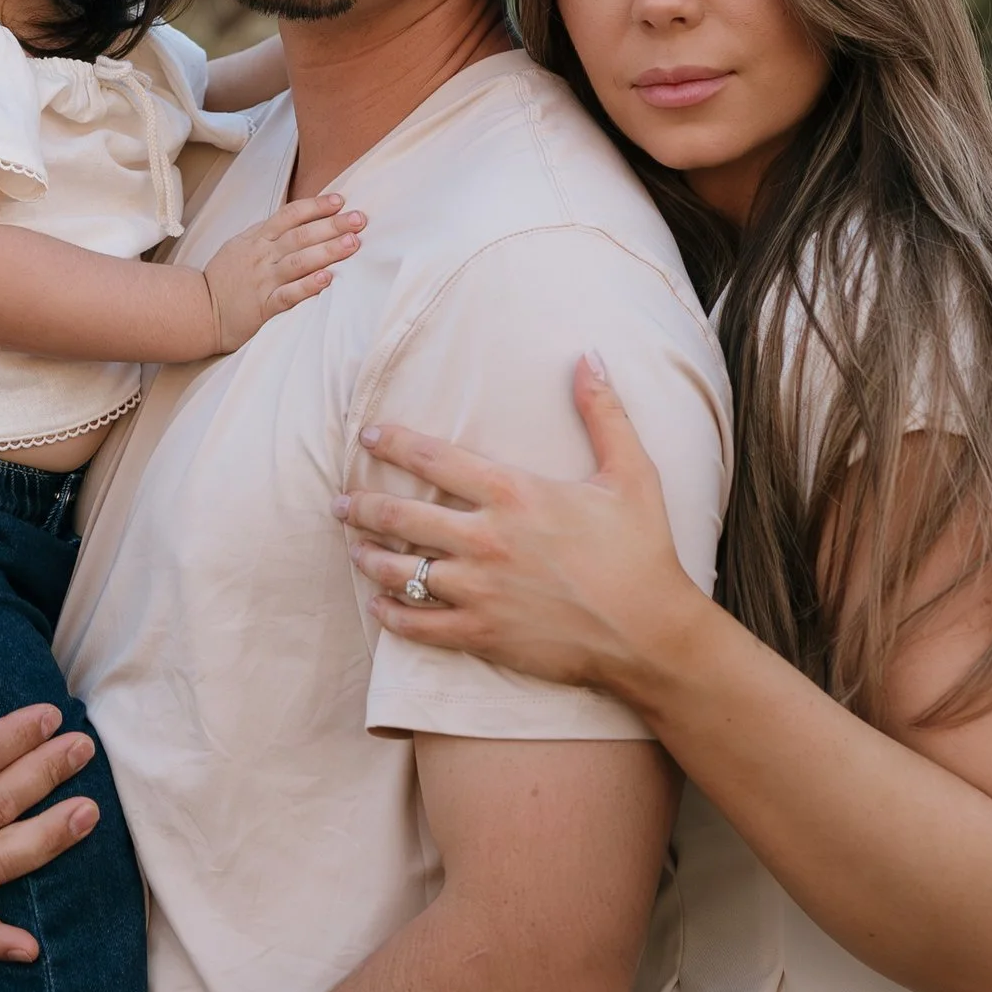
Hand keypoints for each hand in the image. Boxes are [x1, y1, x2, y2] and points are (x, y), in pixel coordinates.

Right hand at [204, 189, 364, 350]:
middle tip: (359, 220)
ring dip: (327, 251)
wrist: (198, 309)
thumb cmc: (224, 277)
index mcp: (257, 238)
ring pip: (299, 262)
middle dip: (332, 226)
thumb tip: (299, 217)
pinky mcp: (264, 306)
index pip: (290, 215)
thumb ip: (267, 232)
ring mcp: (263, 280)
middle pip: (301, 236)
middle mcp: (262, 256)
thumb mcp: (241, 245)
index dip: (316, 206)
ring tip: (353, 244)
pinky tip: (327, 279)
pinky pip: (289, 295)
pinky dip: (308, 286)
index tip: (340, 201)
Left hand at [337, 355, 703, 704]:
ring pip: (400, 571)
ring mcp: (479, 590)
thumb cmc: (642, 551)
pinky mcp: (482, 634)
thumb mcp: (631, 473)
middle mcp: (486, 539)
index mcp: (514, 493)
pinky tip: (380, 606)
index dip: (394, 443)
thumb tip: (588, 357)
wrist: (649, 633)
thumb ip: (603, 413)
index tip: (368, 436)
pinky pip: (419, 625)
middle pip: (401, 516)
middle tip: (341, 502)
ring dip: (368, 558)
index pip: (434, 458)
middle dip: (362, 506)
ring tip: (353, 548)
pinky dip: (393, 615)